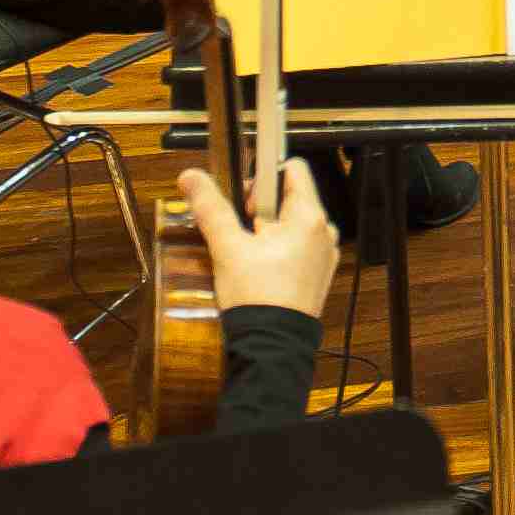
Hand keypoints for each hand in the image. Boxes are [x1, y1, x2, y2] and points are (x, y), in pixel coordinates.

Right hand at [179, 156, 340, 322]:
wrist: (272, 346)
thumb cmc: (256, 297)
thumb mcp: (227, 247)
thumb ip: (210, 207)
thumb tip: (191, 176)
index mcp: (309, 217)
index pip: (291, 169)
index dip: (262, 175)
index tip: (242, 196)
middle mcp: (323, 231)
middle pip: (288, 197)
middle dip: (259, 208)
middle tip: (240, 233)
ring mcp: (323, 254)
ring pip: (290, 224)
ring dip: (266, 230)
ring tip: (247, 255)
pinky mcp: (317, 273)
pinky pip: (297, 247)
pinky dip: (277, 249)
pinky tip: (259, 269)